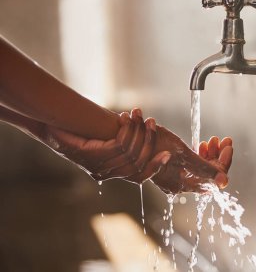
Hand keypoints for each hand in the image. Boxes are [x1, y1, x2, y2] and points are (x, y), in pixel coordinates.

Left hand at [40, 109, 170, 181]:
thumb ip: (120, 142)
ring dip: (138, 131)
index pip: (138, 177)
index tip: (168, 154)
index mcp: (109, 171)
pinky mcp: (93, 155)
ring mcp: (98, 165)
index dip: (154, 167)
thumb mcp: (102, 139)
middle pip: (138, 162)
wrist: (51, 128)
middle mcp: (105, 172)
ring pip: (131, 152)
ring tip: (138, 114)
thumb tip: (141, 133)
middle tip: (153, 122)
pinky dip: (127, 130)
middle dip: (149, 141)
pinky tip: (126, 118)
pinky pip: (119, 145)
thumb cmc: (75, 133)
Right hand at [151, 127, 232, 193]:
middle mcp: (180, 183)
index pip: (213, 177)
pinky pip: (191, 165)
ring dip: (209, 154)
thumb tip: (224, 182)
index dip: (224, 161)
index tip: (228, 145)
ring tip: (212, 141)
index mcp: (184, 184)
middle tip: (223, 140)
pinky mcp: (171, 169)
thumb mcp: (183, 155)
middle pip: (207, 173)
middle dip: (217, 155)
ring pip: (200, 168)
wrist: (129, 140)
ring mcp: (175, 176)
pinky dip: (198, 154)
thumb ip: (204, 168)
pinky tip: (201, 145)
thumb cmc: (153, 146)